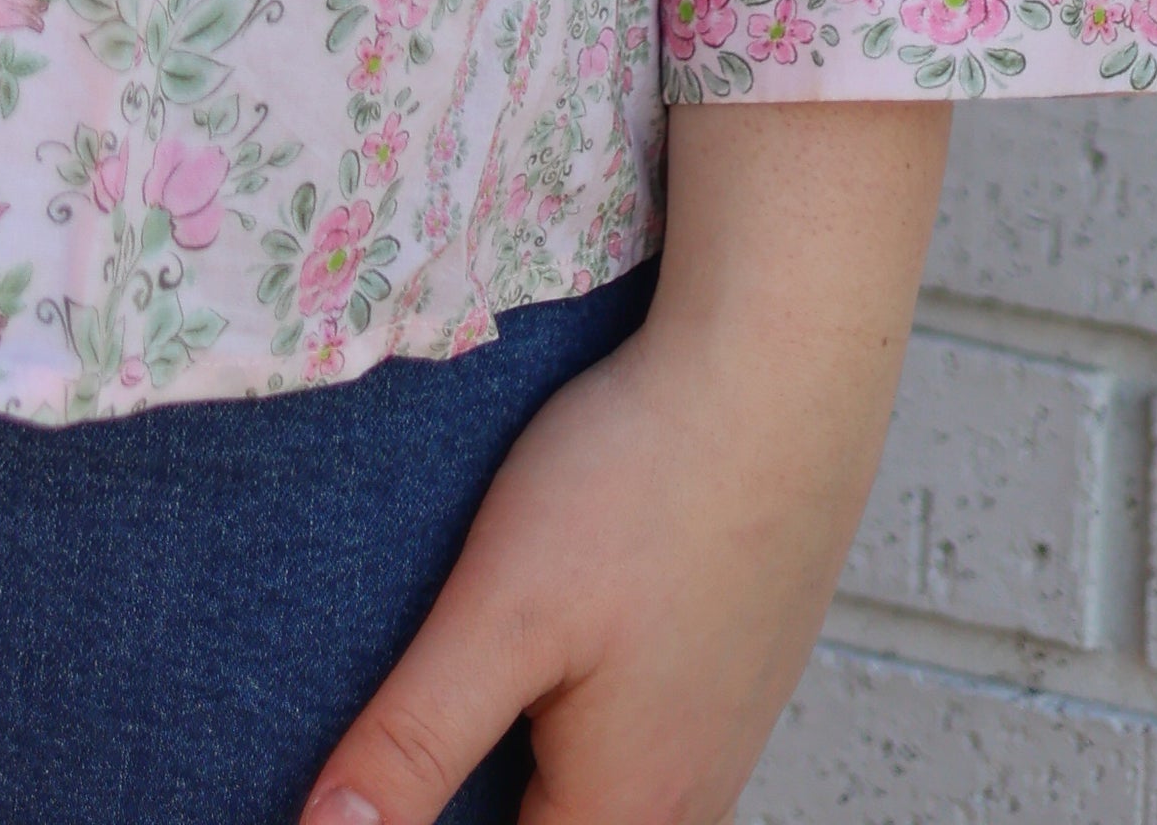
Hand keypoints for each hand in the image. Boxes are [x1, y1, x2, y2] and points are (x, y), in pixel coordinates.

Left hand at [301, 100, 948, 824]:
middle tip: (413, 728)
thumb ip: (414, 742)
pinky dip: (578, 721)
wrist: (780, 375)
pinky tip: (555, 654)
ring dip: (533, 764)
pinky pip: (644, 739)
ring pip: (605, 793)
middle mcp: (687, 800)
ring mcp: (722, 735)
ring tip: (471, 698)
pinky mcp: (733, 669)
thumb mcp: (499, 613)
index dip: (415, 820)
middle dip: (475, 789)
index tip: (376, 770)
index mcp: (623, 814)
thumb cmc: (637, 485)